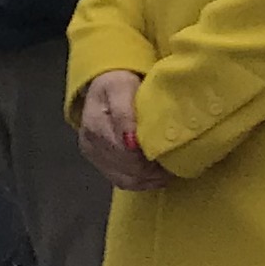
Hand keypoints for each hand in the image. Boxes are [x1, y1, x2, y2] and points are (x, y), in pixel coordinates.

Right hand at [74, 71, 172, 191]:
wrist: (104, 84)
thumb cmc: (118, 83)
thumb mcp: (122, 88)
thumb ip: (125, 113)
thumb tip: (131, 143)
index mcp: (95, 122)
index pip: (126, 153)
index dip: (149, 157)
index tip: (168, 152)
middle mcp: (91, 142)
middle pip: (127, 169)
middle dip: (152, 169)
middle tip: (174, 163)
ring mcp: (94, 154)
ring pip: (126, 180)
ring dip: (150, 179)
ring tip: (167, 171)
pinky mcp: (98, 163)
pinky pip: (122, 181)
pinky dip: (142, 182)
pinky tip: (155, 176)